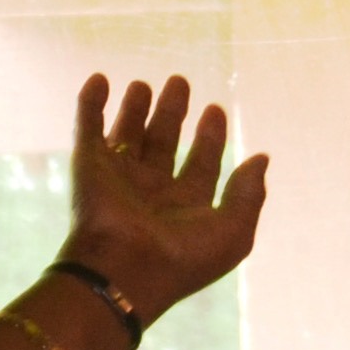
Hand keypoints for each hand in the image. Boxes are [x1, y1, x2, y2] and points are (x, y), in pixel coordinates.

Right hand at [59, 74, 267, 326]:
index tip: (215, 110)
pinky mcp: (88, 166)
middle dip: (172, 113)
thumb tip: (262, 158)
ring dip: (135, 108)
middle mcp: (151, 191)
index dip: (210, 137)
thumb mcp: (234, 232)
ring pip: (128, 134)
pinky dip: (91, 103)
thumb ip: (249, 194)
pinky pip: (88, 127)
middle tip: (179, 82)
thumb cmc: (183, 258)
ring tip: (143, 84)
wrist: (125, 271)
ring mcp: (118, 178)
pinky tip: (99, 79)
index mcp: (185, 206)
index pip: (201, 164)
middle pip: (163, 143)